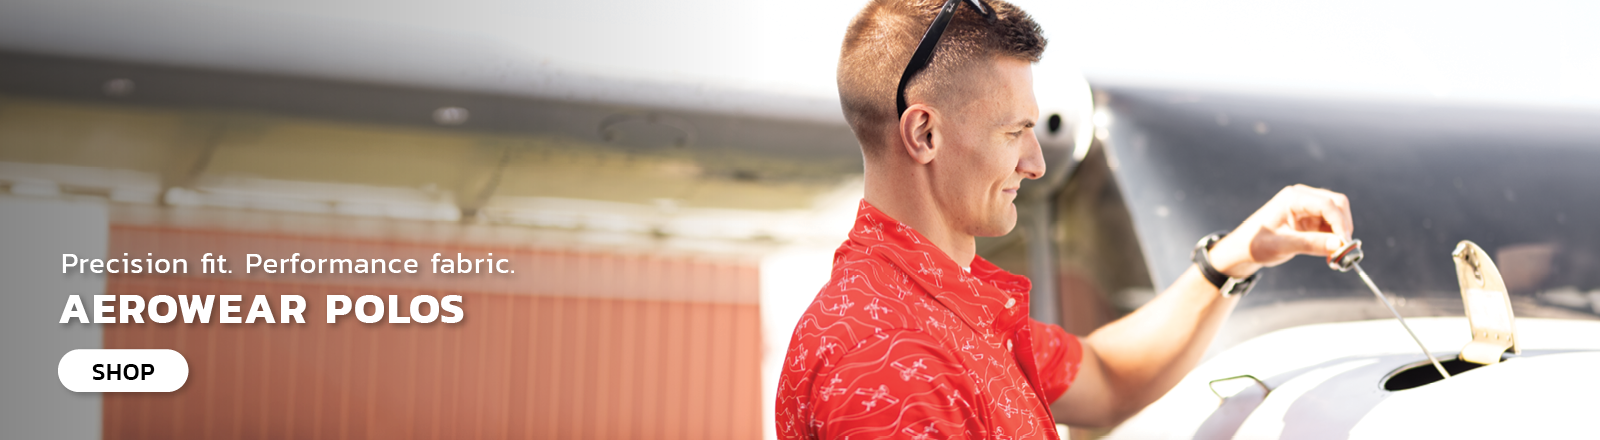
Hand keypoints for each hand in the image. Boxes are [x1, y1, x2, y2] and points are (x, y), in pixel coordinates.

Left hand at [1207, 184, 1353, 277]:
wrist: (1244, 249)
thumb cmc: (1256, 244)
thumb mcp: (1283, 245)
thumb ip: (1311, 244)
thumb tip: (1339, 245)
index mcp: (1293, 197)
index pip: (1327, 204)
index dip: (1340, 223)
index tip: (1344, 244)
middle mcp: (1302, 197)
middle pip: (1337, 205)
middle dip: (1343, 226)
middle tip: (1344, 251)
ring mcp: (1307, 207)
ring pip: (1337, 215)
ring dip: (1340, 233)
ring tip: (1335, 255)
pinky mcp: (1310, 218)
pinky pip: (1331, 225)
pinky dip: (1334, 237)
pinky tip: (1329, 252)